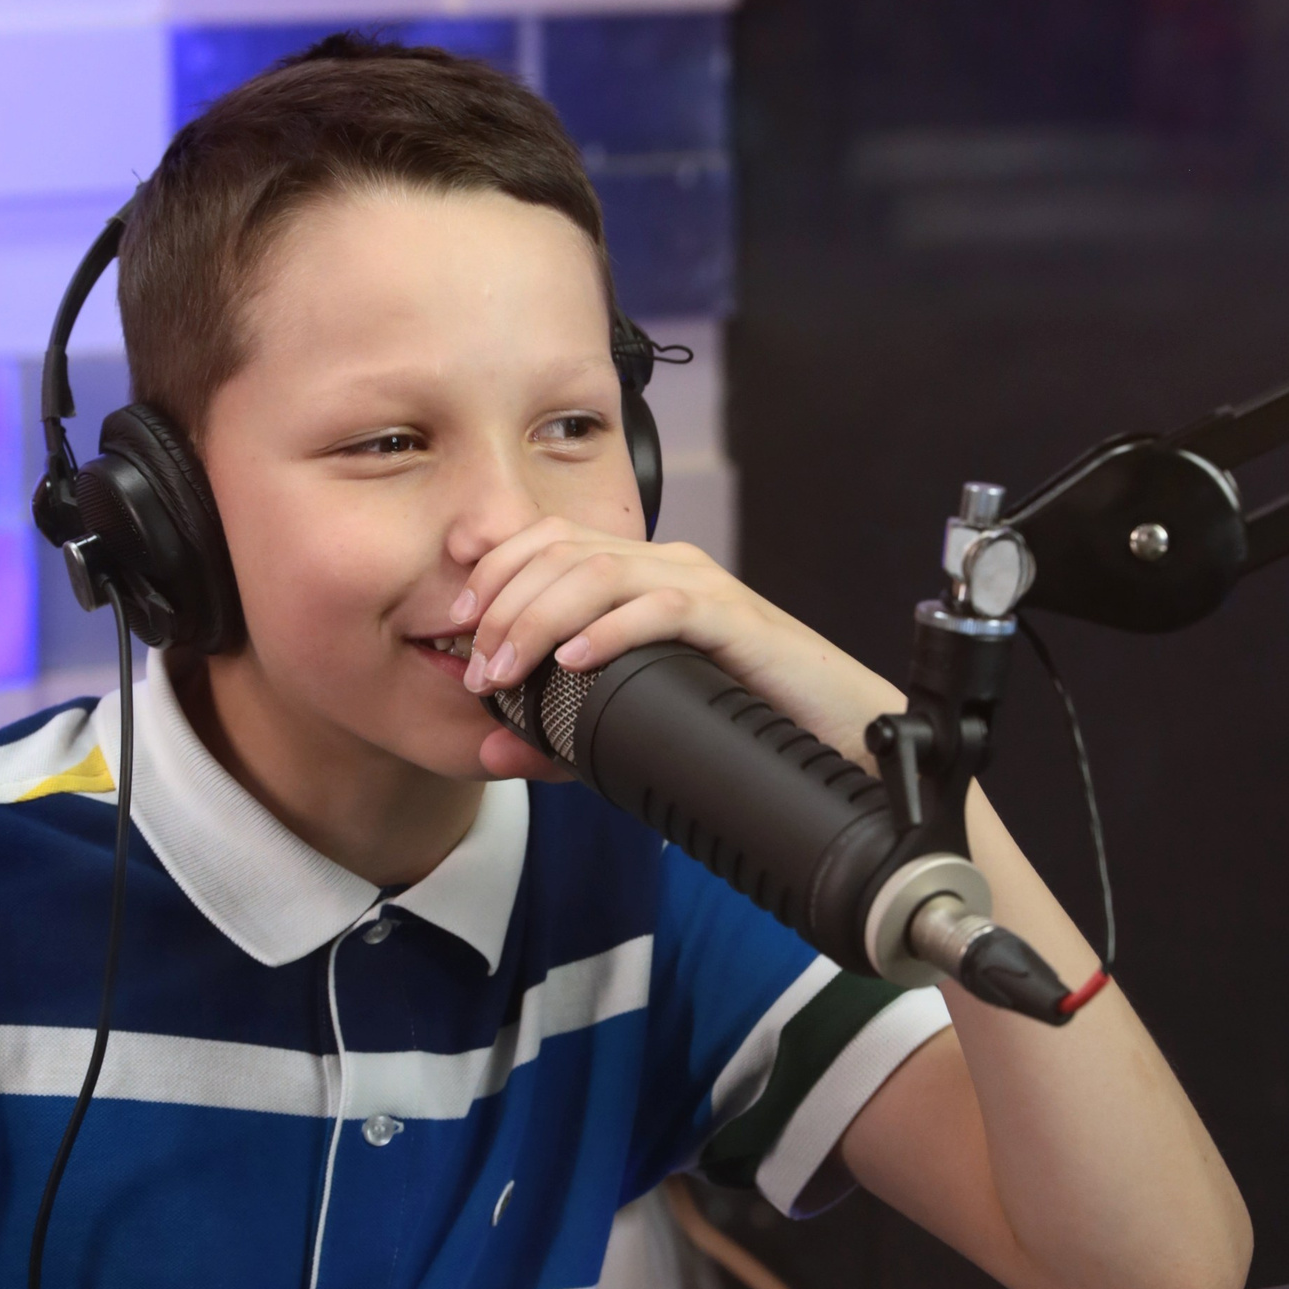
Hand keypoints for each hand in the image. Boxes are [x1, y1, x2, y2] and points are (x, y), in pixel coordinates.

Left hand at [452, 518, 903, 780]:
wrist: (833, 731)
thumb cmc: (735, 719)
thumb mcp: (633, 724)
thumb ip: (561, 737)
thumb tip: (493, 748)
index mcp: (639, 575)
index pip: (548, 540)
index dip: (492, 572)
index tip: (455, 627)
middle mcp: (665, 566)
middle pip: (562, 553)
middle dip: (504, 607)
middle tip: (477, 668)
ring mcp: (700, 588)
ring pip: (599, 572)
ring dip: (541, 619)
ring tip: (512, 670)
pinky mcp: (733, 620)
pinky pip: (662, 608)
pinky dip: (612, 631)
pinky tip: (578, 662)